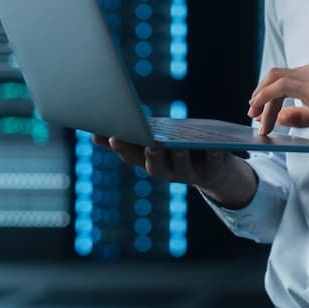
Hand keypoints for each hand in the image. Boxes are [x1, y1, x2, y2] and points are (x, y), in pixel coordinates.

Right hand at [91, 134, 257, 208]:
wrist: (214, 172)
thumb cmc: (178, 149)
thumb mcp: (156, 141)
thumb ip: (133, 136)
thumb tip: (94, 133)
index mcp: (150, 162)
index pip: (131, 156)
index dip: (120, 147)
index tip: (110, 135)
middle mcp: (167, 172)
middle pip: (155, 167)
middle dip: (150, 155)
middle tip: (149, 143)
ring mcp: (189, 175)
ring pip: (182, 168)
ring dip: (179, 157)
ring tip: (179, 146)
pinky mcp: (212, 172)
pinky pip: (212, 164)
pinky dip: (213, 155)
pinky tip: (213, 146)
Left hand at [247, 59, 308, 171]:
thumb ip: (299, 116)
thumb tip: (278, 117)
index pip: (285, 79)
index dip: (268, 96)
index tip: (261, 114)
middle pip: (276, 76)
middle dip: (261, 95)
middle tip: (254, 116)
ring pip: (275, 80)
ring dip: (262, 100)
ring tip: (258, 120)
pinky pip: (280, 86)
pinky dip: (266, 98)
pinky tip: (262, 114)